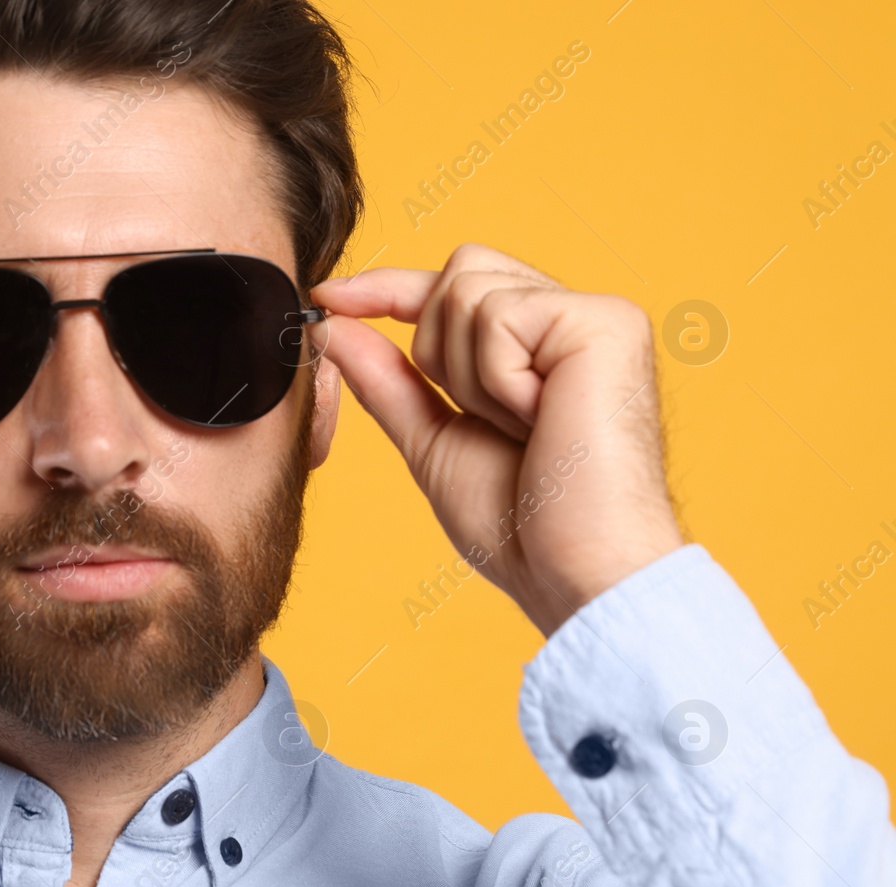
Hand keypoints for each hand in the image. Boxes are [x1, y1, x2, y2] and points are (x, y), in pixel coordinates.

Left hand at [311, 243, 683, 635]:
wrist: (573, 569)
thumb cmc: (520, 524)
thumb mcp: (433, 441)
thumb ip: (387, 380)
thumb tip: (331, 326)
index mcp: (540, 346)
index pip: (452, 285)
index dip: (385, 287)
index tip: (325, 297)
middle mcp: (573, 318)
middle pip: (457, 272)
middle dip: (436, 349)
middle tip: (483, 419)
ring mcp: (596, 315)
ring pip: (467, 289)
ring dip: (467, 375)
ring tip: (520, 427)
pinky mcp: (607, 321)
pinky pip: (499, 314)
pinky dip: (496, 379)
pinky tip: (537, 418)